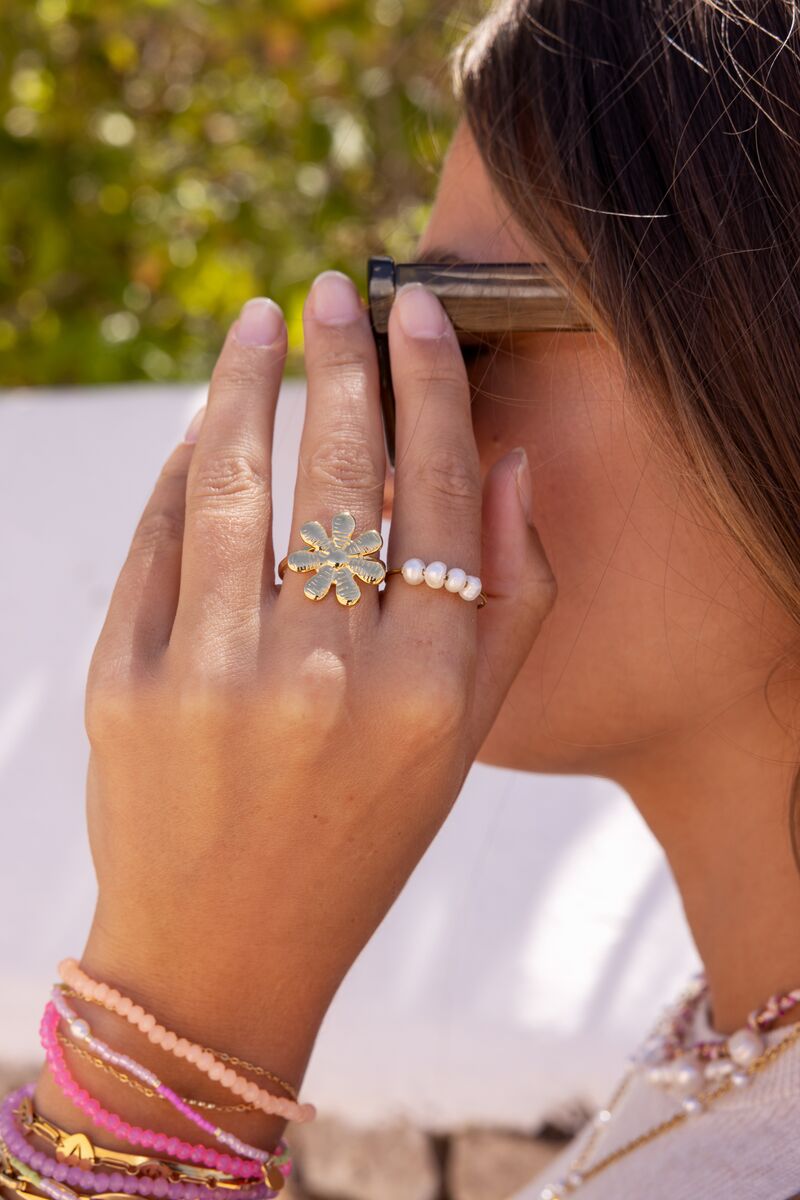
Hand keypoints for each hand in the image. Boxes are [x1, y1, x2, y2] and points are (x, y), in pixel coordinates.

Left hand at [65, 271, 554, 1119]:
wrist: (225, 946)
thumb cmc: (361, 833)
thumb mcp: (465, 738)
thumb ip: (511, 603)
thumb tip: (501, 461)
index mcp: (429, 690)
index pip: (439, 497)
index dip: (430, 391)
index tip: (416, 318)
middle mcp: (328, 678)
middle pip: (344, 473)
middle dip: (343, 361)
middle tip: (336, 291)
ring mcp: (215, 679)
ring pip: (235, 482)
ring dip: (246, 384)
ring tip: (257, 321)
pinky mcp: (126, 684)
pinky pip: (157, 540)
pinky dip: (180, 469)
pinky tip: (199, 426)